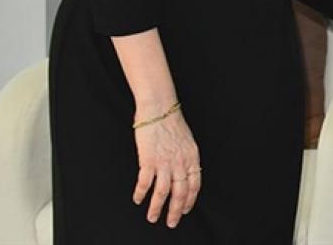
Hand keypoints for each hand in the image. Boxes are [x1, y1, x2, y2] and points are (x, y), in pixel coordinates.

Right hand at [132, 106, 200, 227]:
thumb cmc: (171, 121)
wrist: (159, 108)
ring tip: (152, 218)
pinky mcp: (148, 160)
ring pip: (163, 192)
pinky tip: (138, 199)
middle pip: (180, 193)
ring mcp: (165, 162)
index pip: (195, 185)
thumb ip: (186, 158)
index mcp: (192, 157)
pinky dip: (141, 193)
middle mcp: (180, 162)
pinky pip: (145, 182)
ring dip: (157, 208)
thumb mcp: (187, 141)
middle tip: (171, 222)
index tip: (185, 210)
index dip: (190, 200)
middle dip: (175, 211)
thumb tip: (184, 172)